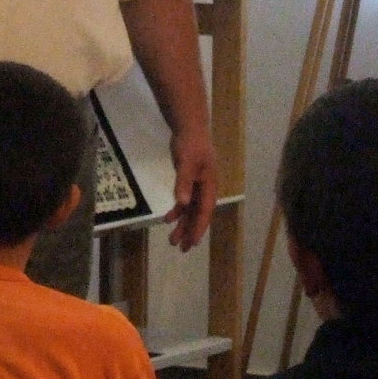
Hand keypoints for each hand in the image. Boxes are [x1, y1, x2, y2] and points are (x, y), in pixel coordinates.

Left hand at [164, 130, 216, 250]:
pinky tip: (168, 219)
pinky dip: (177, 210)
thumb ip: (184, 183)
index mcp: (209, 186)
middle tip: (181, 249)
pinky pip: (184, 201)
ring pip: (191, 211)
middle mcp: (205, 190)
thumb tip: (183, 204)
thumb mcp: (186, 163)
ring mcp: (197, 186)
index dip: (198, 228)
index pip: (204, 212)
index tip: (192, 243)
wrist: (189, 129)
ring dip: (182, 224)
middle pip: (198, 215)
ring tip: (172, 240)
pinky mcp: (189, 182)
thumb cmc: (191, 144)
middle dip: (190, 232)